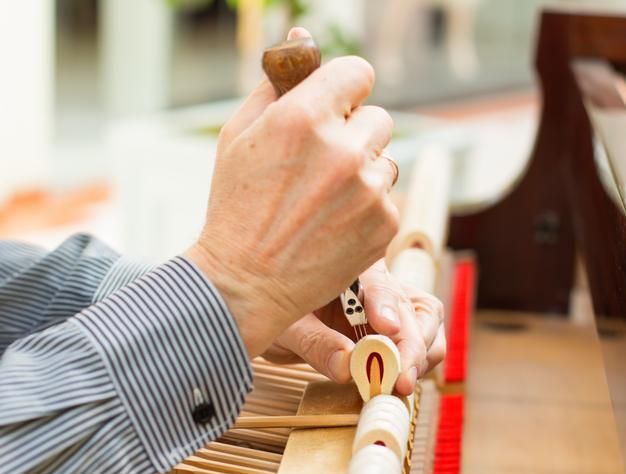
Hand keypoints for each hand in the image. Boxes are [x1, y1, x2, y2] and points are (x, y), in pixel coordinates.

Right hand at [186, 28, 399, 356]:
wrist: (245, 282)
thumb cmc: (236, 207)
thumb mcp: (239, 136)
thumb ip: (275, 84)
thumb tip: (302, 38)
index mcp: (304, 117)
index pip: (358, 72)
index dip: (345, 89)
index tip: (335, 105)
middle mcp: (343, 149)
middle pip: (377, 116)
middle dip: (354, 133)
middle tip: (321, 164)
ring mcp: (368, 189)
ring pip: (386, 158)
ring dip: (364, 171)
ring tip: (324, 199)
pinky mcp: (384, 223)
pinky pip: (389, 196)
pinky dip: (368, 207)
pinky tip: (333, 223)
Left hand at [262, 260, 445, 395]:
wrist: (279, 319)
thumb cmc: (279, 313)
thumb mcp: (286, 327)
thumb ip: (316, 344)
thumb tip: (347, 368)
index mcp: (352, 266)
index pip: (378, 281)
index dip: (385, 304)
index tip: (384, 328)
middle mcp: (380, 281)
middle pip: (414, 307)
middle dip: (411, 345)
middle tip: (399, 380)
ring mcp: (395, 304)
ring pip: (428, 324)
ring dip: (421, 357)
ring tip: (399, 386)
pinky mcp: (401, 328)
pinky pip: (425, 343)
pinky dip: (418, 365)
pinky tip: (397, 383)